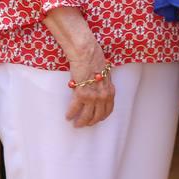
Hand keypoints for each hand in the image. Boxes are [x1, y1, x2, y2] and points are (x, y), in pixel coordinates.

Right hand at [42, 6, 115, 128]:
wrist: (87, 53)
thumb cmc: (95, 59)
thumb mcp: (104, 74)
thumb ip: (103, 84)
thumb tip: (98, 89)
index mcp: (110, 91)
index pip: (108, 110)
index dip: (101, 117)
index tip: (95, 120)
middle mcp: (103, 96)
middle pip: (97, 116)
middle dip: (90, 122)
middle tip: (83, 124)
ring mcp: (92, 97)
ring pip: (86, 116)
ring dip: (80, 122)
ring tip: (75, 124)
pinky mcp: (81, 94)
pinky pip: (75, 109)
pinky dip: (70, 114)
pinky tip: (68, 116)